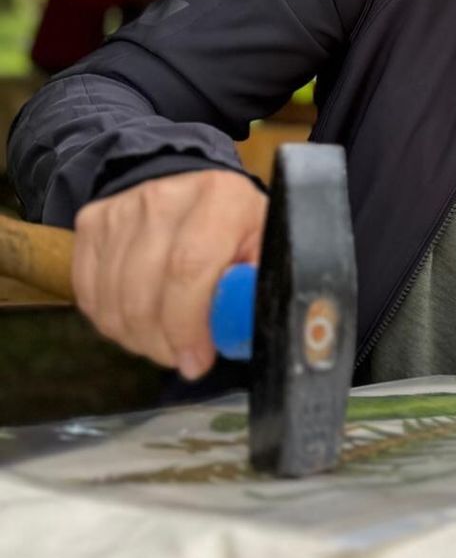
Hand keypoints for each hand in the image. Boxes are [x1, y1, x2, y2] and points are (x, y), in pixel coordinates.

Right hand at [72, 170, 267, 380]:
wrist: (194, 195)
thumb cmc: (237, 231)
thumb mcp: (264, 250)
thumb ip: (256, 289)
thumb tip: (248, 330)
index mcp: (220, 199)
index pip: (188, 268)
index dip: (187, 326)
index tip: (196, 361)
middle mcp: (165, 198)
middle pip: (143, 292)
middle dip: (162, 342)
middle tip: (182, 358)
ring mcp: (122, 210)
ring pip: (113, 301)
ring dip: (138, 337)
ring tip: (165, 340)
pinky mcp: (92, 224)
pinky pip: (90, 296)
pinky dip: (114, 323)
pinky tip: (141, 322)